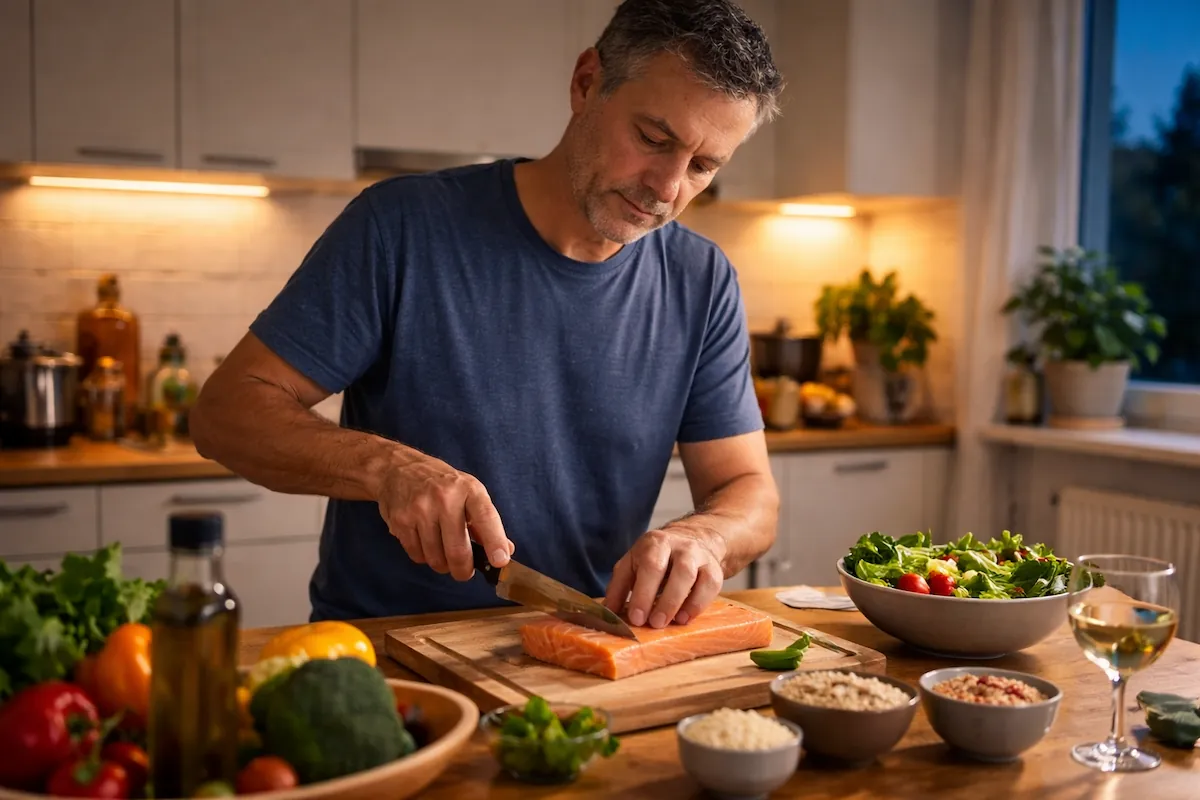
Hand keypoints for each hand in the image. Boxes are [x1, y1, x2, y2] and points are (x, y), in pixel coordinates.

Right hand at [375, 451, 513, 580]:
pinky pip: (417, 556)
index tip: (500, 561)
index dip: (495, 542)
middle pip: (458, 550)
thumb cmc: (442, 484)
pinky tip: (425, 542)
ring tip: (443, 552)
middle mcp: (445, 498)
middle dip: (463, 570)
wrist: (399, 469)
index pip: (486, 518)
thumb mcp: (470, 492)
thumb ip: (486, 522)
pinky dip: (424, 557)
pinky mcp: (401, 521)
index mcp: (469, 489)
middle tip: (464, 572)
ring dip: (442, 565)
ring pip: (436, 558)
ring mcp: (420, 509)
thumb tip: (506, 550)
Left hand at [603, 523, 726, 628]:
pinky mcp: (714, 569)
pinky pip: (710, 587)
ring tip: (670, 622)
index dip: (643, 593)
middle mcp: (680, 546)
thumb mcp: (633, 564)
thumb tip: (607, 613)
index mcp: (654, 543)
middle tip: (653, 624)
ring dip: (680, 602)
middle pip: (678, 570)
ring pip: (694, 577)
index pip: (650, 565)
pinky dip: (698, 605)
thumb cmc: (656, 558)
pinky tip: (685, 618)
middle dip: (665, 600)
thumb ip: (619, 586)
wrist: (693, 540)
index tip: (636, 618)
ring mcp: (699, 556)